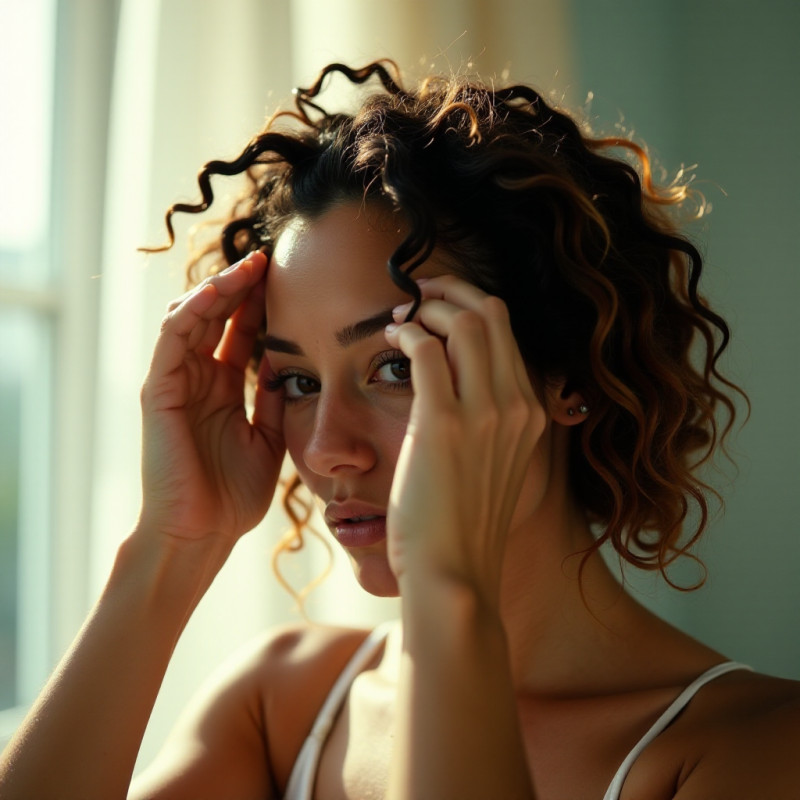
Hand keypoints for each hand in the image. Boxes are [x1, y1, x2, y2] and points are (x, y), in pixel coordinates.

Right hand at [138, 252, 283, 544]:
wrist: (202, 534)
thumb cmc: (232, 495)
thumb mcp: (267, 437)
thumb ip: (273, 398)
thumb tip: (288, 359)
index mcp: (222, 390)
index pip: (240, 333)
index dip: (260, 305)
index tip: (290, 280)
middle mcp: (198, 379)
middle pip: (217, 317)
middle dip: (242, 286)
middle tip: (270, 259)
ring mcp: (176, 382)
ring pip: (191, 317)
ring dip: (219, 289)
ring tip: (250, 266)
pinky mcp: (158, 390)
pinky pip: (172, 338)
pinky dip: (193, 310)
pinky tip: (219, 291)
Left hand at [384, 275, 544, 605]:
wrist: (456, 575)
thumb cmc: (464, 526)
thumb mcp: (498, 467)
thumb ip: (493, 423)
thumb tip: (460, 384)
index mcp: (532, 413)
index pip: (509, 334)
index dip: (471, 307)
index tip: (440, 305)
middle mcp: (518, 406)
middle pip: (492, 314)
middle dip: (451, 291)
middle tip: (418, 293)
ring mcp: (486, 413)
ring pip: (465, 321)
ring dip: (428, 306)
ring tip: (401, 314)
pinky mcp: (444, 423)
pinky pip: (427, 350)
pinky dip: (407, 332)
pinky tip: (391, 337)